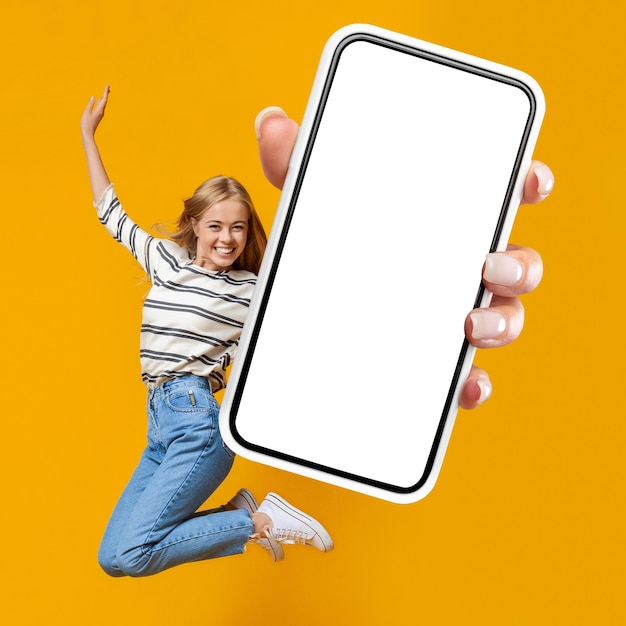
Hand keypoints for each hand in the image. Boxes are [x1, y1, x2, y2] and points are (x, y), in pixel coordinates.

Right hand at [81, 85, 109, 139]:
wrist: (88, 134)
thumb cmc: (86, 124)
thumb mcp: (87, 112)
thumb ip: (90, 104)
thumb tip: (93, 97)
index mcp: (99, 110)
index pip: (104, 99)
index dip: (105, 92)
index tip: (107, 86)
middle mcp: (101, 112)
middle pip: (105, 101)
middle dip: (106, 93)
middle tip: (108, 87)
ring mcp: (100, 114)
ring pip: (103, 104)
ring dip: (104, 97)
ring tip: (105, 92)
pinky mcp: (98, 116)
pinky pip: (101, 107)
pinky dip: (101, 102)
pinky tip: (100, 100)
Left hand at [254, 107, 553, 409]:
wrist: (304, 322)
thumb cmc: (327, 252)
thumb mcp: (311, 210)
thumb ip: (297, 167)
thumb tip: (271, 119)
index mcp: (440, 226)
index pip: (496, 199)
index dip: (524, 185)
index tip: (528, 179)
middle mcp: (457, 271)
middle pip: (516, 265)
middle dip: (519, 265)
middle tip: (491, 265)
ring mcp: (452, 318)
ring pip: (503, 320)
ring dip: (502, 323)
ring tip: (470, 325)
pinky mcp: (434, 362)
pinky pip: (466, 375)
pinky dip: (471, 383)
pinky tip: (463, 386)